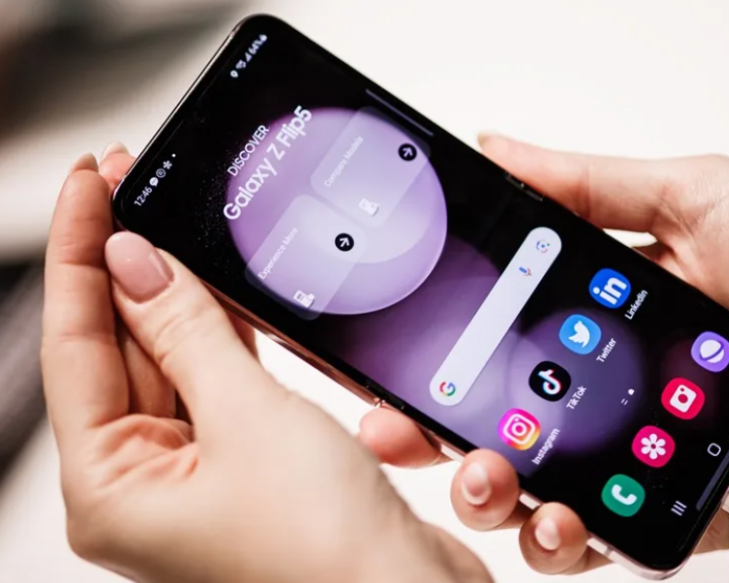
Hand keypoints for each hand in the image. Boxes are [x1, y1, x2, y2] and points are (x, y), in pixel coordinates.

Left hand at [43, 148, 490, 582]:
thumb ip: (185, 332)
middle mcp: (142, 484)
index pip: (72, 344)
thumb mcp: (248, 416)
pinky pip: (216, 381)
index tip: (91, 184)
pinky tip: (216, 286)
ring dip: (175, 296)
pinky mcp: (244, 462)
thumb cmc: (328, 551)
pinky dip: (218, 335)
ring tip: (173, 220)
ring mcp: (195, 473)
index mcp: (110, 490)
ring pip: (170, 360)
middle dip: (126, 265)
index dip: (79, 254)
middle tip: (134, 183)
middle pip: (117, 348)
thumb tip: (134, 261)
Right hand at [359, 135, 728, 573]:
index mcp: (590, 321)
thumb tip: (499, 148)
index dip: (430, 360)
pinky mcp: (663, 513)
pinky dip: (565, 545)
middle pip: (491, 425)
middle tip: (408, 436)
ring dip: (491, 498)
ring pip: (529, 494)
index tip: (383, 372)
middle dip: (435, 438)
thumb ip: (592, 182)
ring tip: (491, 482)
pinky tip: (564, 523)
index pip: (489, 344)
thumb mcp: (695, 197)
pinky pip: (596, 543)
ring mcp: (625, 457)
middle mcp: (597, 391)